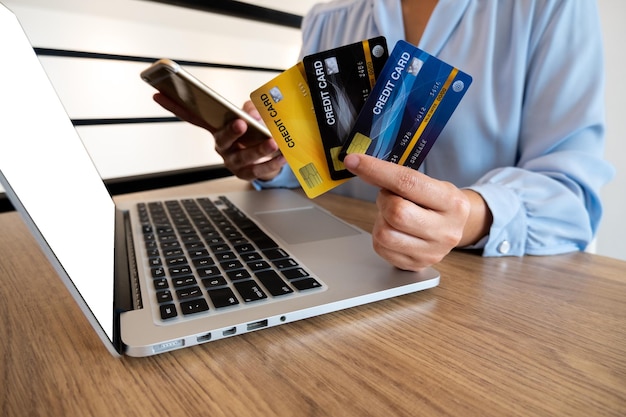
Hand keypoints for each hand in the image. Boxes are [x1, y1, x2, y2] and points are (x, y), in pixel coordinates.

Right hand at [153, 94, 285, 180]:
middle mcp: (221, 146)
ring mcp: (233, 161)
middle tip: (241, 123)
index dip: (174, 105)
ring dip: (259, 149)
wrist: (269, 159)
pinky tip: (282, 156)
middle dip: (231, 131)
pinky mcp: (246, 174)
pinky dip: (271, 163)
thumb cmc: (256, 133)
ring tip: (272, 143)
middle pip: (222, 139)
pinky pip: (258, 170)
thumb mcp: (254, 116)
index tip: (158, 93)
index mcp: (217, 128)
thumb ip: (253, 109)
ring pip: (244, 157)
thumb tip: (255, 113)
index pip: (192, 115)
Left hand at [343, 153, 491, 270]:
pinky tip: (393, 230)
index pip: (408, 182)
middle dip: (384, 200)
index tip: (354, 161)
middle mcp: (446, 230)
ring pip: (385, 234)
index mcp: (451, 202)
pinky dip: (379, 235)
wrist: (454, 228)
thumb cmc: (437, 202)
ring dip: (381, 220)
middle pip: (396, 212)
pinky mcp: (417, 264)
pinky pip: (381, 248)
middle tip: (390, 198)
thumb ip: (399, 177)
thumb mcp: (429, 183)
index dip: (377, 170)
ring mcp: (432, 252)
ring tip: (393, 215)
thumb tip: (360, 165)